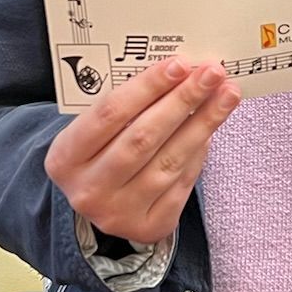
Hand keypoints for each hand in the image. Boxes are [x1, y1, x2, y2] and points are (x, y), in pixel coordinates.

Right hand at [45, 56, 240, 244]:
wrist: (97, 202)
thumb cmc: (100, 152)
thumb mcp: (93, 129)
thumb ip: (126, 105)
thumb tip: (179, 73)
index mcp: (65, 157)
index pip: (109, 114)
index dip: (147, 86)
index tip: (180, 64)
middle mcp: (89, 189)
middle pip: (143, 138)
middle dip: (182, 101)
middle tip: (212, 74)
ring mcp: (119, 213)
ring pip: (169, 162)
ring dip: (203, 124)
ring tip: (226, 96)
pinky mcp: (149, 226)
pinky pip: (182, 184)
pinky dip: (199, 153)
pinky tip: (211, 128)